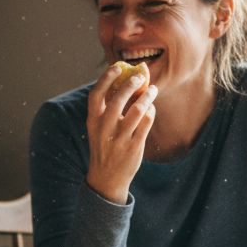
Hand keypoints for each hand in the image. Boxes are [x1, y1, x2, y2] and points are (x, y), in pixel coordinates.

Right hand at [85, 64, 157, 203]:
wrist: (106, 179)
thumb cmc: (104, 146)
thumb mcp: (99, 129)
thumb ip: (108, 108)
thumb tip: (124, 82)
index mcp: (92, 121)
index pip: (96, 94)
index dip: (106, 78)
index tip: (117, 67)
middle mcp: (104, 128)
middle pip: (118, 98)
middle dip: (132, 84)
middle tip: (141, 77)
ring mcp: (119, 138)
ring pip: (137, 110)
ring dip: (147, 96)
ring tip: (153, 90)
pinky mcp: (133, 147)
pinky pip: (146, 123)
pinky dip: (151, 112)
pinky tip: (151, 108)